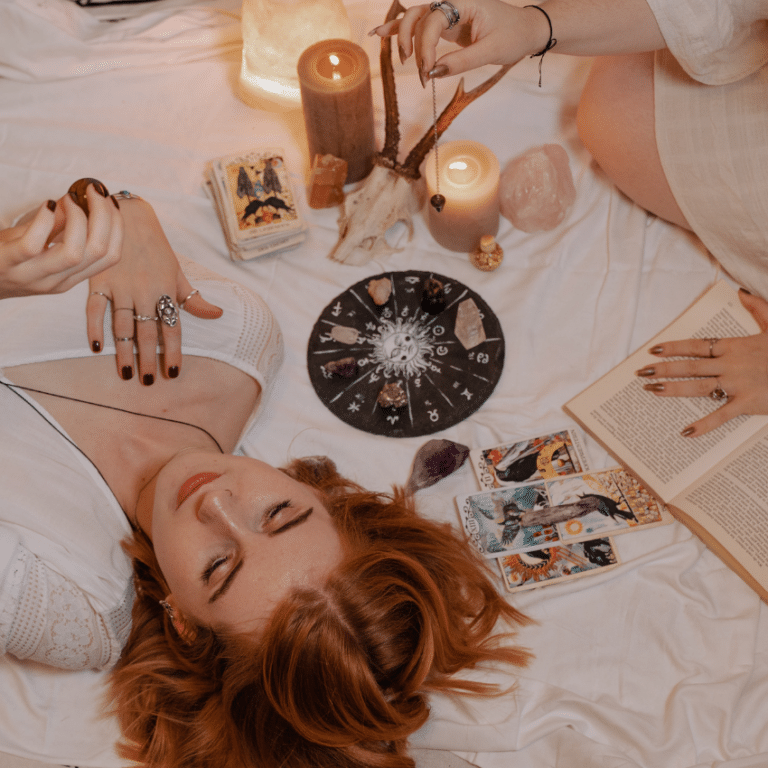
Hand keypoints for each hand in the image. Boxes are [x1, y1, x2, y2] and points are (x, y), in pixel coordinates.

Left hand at [0, 186, 121, 298]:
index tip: (109, 201)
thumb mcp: (40, 245)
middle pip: (97, 252)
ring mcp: (33, 276)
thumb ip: (62, 226)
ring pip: (73, 253)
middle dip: (103, 216)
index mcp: (71, 278)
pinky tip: (46, 206)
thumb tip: (83, 197)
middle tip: (94, 193)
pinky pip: (32, 245)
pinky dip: (44, 221)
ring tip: (70, 199)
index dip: (117, 226)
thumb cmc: (8, 258)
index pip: (110, 256)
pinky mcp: (8, 263)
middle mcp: (58, 281)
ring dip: (78, 219)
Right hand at [86, 197, 222, 384]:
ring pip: (122, 326)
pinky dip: (94, 327)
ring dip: (124, 351)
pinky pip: (95, 309)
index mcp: (166, 291)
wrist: (126, 216)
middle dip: (149, 359)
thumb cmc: (156, 247)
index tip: (174, 374)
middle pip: (148, 333)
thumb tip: (218, 315)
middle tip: (148, 382)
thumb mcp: (178, 271)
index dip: (174, 352)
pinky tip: (96, 347)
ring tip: (127, 373)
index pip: (173, 328)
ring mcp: (121, 288)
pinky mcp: (98, 281)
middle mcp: (145, 292)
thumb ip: (194, 298)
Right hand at [370, 0, 547, 85]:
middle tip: (416, 69)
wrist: (525, 29)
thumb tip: (434, 71)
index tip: (428, 71)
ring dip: (402, 37)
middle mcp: (451, 3)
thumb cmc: (513, 36)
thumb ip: (462, 61)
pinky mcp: (445, 25)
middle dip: (411, 42)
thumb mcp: (491, 51)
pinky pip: (418, 25)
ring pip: (414, 18)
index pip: (433, 21)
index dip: (426, 47)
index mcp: (464, 2)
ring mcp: (446, 13)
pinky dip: (399, 30)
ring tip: (401, 59)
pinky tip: (380, 35)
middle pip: (417, 15)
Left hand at [635, 290, 767, 435]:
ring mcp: (737, 385)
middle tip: (640, 372)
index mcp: (734, 346)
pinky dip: (703, 425)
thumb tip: (741, 292)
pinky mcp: (747, 403)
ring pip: (698, 387)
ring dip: (673, 390)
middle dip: (663, 369)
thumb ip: (758, 308)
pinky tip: (686, 432)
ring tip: (651, 391)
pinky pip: (721, 415)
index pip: (696, 346)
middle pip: (690, 366)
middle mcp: (730, 365)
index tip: (653, 350)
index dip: (673, 348)